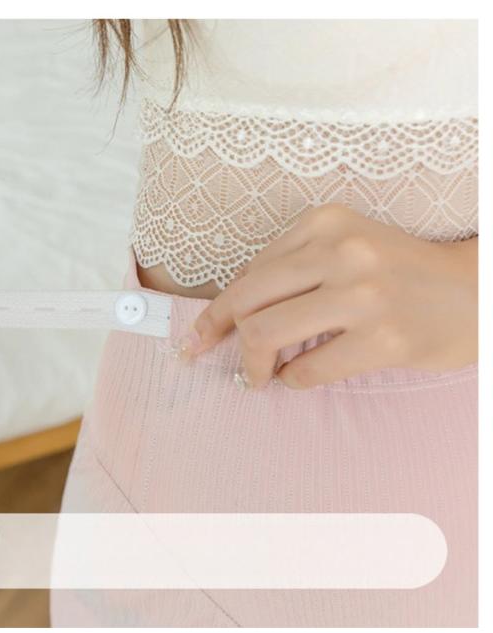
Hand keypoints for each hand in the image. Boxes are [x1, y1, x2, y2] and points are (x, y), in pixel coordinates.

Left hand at [181, 203, 477, 388]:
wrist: (477, 291)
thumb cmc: (400, 272)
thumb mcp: (345, 247)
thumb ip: (292, 269)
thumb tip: (232, 312)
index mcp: (325, 222)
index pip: (250, 272)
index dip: (217, 308)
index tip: (198, 335)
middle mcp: (341, 251)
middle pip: (247, 301)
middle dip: (219, 335)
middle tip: (208, 357)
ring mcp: (363, 296)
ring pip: (266, 334)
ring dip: (253, 365)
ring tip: (257, 376)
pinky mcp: (383, 339)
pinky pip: (309, 369)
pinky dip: (292, 380)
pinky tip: (297, 377)